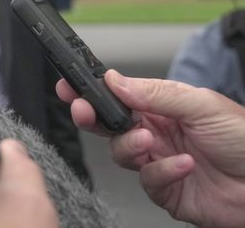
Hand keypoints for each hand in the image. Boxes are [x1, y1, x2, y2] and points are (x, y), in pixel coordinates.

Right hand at [57, 70, 244, 227]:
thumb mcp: (202, 104)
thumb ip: (156, 93)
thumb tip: (116, 80)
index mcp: (163, 106)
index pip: (119, 95)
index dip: (92, 90)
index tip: (69, 85)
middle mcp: (157, 133)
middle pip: (110, 124)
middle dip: (92, 116)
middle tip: (83, 111)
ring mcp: (159, 161)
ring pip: (122, 154)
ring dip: (131, 146)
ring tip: (151, 143)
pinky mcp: (167, 191)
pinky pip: (148, 182)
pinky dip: (162, 172)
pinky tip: (183, 165)